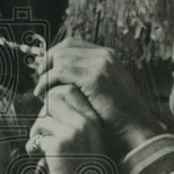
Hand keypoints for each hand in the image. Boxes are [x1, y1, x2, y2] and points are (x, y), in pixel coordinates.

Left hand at [29, 85, 111, 173]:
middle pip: (53, 99)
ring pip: (42, 118)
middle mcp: (84, 122)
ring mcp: (72, 132)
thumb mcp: (89, 139)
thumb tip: (49, 104)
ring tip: (38, 146)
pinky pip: (37, 137)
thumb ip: (76, 121)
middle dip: (43, 113)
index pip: (69, 90)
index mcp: (93, 118)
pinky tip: (36, 155)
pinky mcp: (58, 145)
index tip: (48, 110)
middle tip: (42, 131)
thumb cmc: (86, 169)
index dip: (54, 96)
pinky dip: (33, 146)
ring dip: (36, 132)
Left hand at [34, 37, 163, 155]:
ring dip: (45, 75)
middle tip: (38, 79)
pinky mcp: (94, 78)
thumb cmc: (118, 116)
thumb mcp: (104, 90)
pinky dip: (47, 81)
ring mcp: (100, 65)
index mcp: (108, 56)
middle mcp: (105, 56)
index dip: (54, 54)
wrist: (135, 129)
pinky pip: (60, 72)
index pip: (72, 44)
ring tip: (40, 91)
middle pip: (64, 48)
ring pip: (60, 59)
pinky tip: (43, 94)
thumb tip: (62, 75)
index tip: (44, 69)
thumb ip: (87, 78)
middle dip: (47, 62)